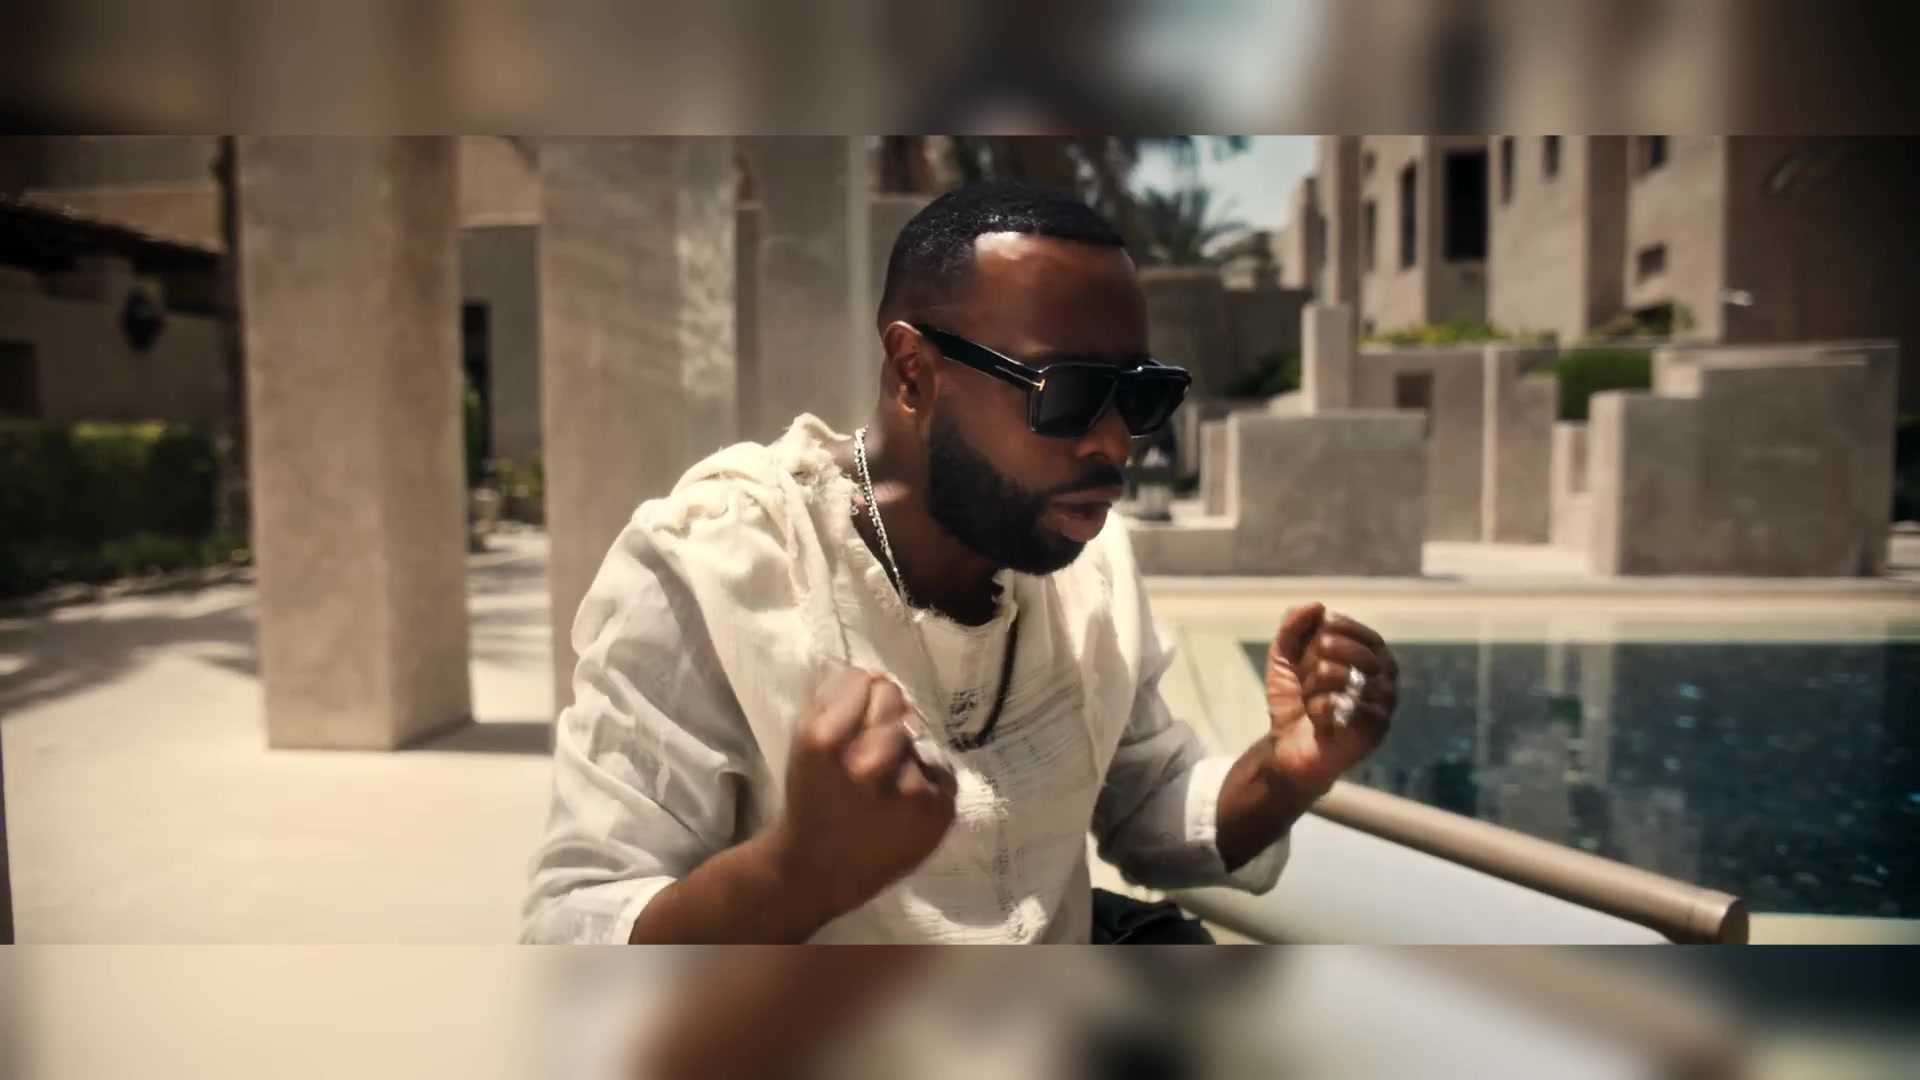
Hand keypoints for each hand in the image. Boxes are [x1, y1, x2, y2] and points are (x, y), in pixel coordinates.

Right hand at [771, 669, 957, 920]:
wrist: (821, 868)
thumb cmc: (814, 798)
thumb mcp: (804, 744)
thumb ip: (833, 701)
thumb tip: (877, 674)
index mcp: (824, 741)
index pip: (863, 682)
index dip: (859, 695)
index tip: (854, 717)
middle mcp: (868, 763)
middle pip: (894, 699)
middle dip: (884, 714)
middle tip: (871, 747)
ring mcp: (908, 788)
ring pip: (917, 732)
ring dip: (904, 747)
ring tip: (884, 778)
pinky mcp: (936, 810)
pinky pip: (939, 767)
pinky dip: (925, 777)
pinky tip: (903, 801)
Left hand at [1262, 603, 1397, 794]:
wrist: (1287, 747)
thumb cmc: (1293, 701)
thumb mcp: (1283, 657)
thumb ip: (1293, 627)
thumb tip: (1318, 606)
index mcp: (1371, 654)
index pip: (1352, 629)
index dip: (1326, 635)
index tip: (1309, 649)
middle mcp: (1385, 675)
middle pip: (1345, 648)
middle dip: (1312, 663)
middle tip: (1306, 681)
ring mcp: (1383, 703)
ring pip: (1338, 674)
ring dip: (1312, 688)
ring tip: (1311, 702)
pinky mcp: (1375, 728)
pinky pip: (1337, 704)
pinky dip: (1317, 709)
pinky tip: (1317, 719)